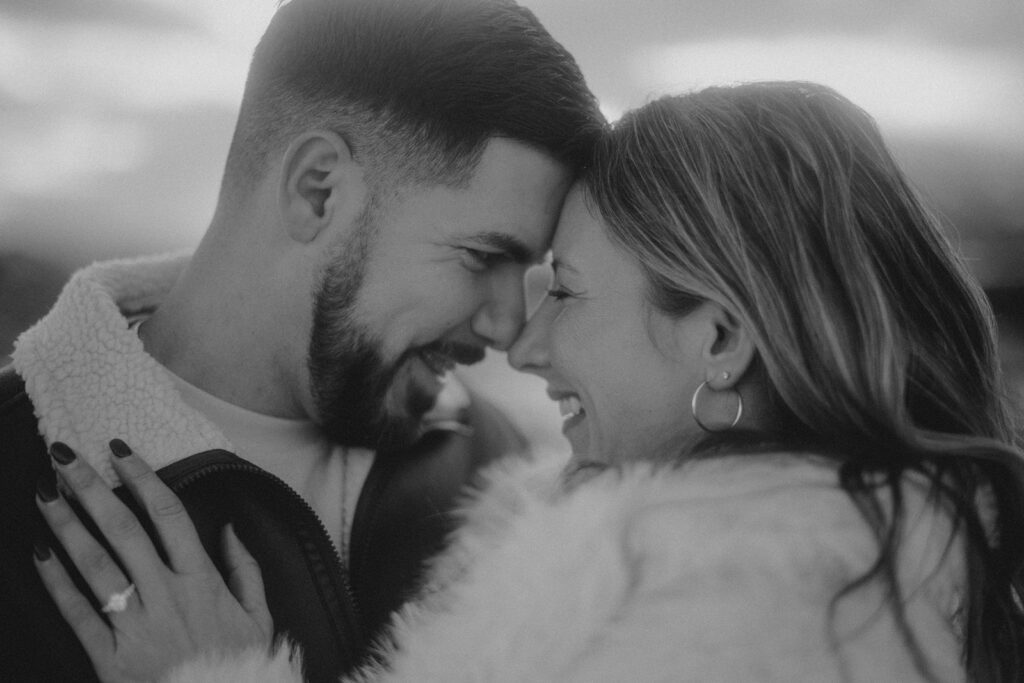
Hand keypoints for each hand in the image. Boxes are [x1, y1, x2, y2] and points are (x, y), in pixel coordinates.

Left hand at [34, 439, 272, 682]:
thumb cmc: (238, 668)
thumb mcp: (259, 616)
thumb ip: (246, 569)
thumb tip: (230, 527)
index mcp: (202, 582)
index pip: (169, 516)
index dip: (143, 478)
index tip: (121, 451)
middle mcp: (166, 596)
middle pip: (123, 531)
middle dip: (92, 489)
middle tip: (65, 457)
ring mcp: (136, 627)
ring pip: (96, 566)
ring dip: (67, 526)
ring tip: (44, 494)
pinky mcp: (110, 659)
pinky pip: (78, 615)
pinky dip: (56, 585)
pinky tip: (40, 555)